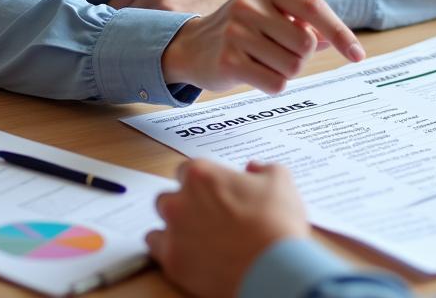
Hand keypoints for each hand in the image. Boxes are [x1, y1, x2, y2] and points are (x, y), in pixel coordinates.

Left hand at [147, 159, 307, 297]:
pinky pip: (157, 251)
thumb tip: (253, 169)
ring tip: (198, 237)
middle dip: (183, 204)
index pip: (185, 170)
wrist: (274, 268)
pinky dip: (170, 251)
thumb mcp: (279, 179)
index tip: (210, 191)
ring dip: (174, 228)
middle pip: (168, 197)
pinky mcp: (173, 263)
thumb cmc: (276, 221)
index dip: (199, 181)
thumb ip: (261, 168)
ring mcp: (173, 234)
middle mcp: (180, 201)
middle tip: (205, 214)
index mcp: (201, 175)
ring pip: (159, 225)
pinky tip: (190, 253)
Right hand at [161, 0, 364, 93]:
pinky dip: (273, 84)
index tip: (358, 56)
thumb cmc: (241, 29)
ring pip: (293, 66)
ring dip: (286, 71)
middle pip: (307, 44)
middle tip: (278, 52)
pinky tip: (253, 73)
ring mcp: (237, 32)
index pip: (315, 8)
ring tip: (262, 61)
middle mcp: (250, 4)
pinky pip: (275, 83)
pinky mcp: (229, 61)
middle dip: (301, 56)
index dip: (341, 32)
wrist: (190, 46)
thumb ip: (305, 23)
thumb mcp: (270, 14)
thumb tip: (339, 40)